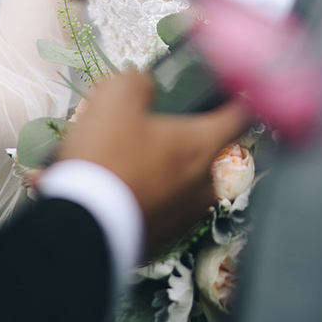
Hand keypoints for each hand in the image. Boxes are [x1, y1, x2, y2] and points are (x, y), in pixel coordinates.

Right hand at [59, 72, 251, 259]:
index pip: (238, 115)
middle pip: (207, 151)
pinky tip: (121, 188)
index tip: (233, 91)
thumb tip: (145, 84)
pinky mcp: (162, 239)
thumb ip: (140, 82)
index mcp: (201, 144)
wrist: (83, 226)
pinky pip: (162, 208)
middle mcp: (202, 182)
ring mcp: (184, 216)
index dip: (236, 98)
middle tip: (154, 128)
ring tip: (129, 162)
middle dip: (186, 138)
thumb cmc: (107, 159)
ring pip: (184, 182)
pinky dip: (148, 196)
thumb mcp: (117, 98)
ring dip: (165, 170)